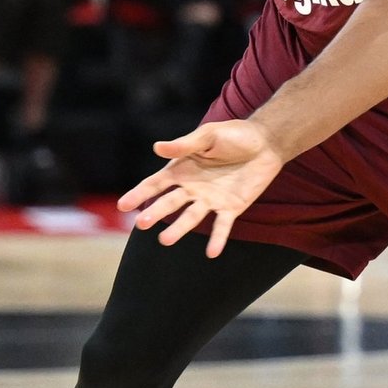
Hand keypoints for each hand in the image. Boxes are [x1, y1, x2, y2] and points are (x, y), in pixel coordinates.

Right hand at [116, 119, 288, 256]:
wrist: (266, 143)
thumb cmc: (234, 135)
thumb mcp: (208, 136)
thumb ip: (185, 145)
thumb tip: (157, 147)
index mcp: (182, 170)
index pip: (155, 184)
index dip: (138, 194)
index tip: (122, 206)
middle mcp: (192, 188)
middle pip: (170, 203)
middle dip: (155, 212)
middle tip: (141, 224)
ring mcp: (210, 200)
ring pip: (191, 217)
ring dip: (179, 229)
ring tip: (165, 241)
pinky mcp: (231, 208)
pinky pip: (222, 226)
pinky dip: (217, 239)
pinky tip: (212, 253)